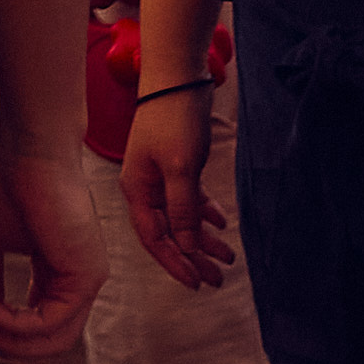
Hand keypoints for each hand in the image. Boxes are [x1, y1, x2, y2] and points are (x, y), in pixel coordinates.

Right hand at [0, 130, 105, 357]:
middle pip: (49, 338)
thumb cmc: (7, 180)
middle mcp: (76, 278)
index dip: (3, 330)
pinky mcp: (88, 275)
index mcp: (55, 270)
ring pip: (56, 338)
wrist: (29, 148)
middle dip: (8, 342)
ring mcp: (87, 279)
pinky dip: (17, 322)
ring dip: (11, 338)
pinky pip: (54, 321)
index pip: (38, 321)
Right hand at [120, 85, 231, 290]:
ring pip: (181, 218)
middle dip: (193, 257)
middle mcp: (145, 188)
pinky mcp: (175, 166)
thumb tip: (187, 248)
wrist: (178, 80)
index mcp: (137, 190)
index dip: (174, 262)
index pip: (154, 238)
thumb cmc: (173, 121)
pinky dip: (204, 213)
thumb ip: (183, 211)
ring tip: (227, 256)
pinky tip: (221, 221)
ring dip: (202, 238)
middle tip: (218, 278)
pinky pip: (188, 200)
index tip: (196, 283)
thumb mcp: (181, 169)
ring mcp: (159, 177)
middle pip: (169, 233)